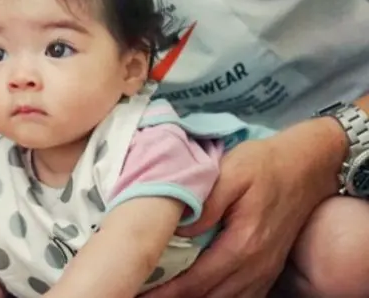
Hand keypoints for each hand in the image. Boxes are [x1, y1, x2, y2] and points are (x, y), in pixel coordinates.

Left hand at [147, 133, 328, 297]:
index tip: (145, 292)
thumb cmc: (264, 164)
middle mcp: (256, 265)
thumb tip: (179, 230)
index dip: (169, 291)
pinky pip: (244, 296)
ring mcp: (265, 270)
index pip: (198, 280)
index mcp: (243, 243)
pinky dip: (219, 297)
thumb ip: (206, 204)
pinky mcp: (269, 268)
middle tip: (147, 295)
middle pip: (211, 297)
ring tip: (168, 295)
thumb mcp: (231, 172)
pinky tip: (200, 292)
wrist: (305, 166)